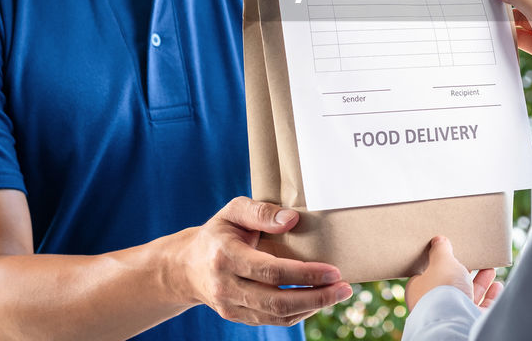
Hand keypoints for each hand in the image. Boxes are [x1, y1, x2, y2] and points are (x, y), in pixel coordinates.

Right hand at [177, 197, 352, 326]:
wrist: (187, 266)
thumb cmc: (219, 232)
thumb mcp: (234, 211)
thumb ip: (261, 211)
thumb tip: (292, 219)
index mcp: (225, 256)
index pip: (271, 271)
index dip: (305, 274)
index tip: (334, 271)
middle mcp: (226, 286)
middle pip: (276, 300)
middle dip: (316, 297)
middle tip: (345, 288)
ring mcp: (230, 306)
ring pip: (277, 316)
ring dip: (312, 307)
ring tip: (337, 294)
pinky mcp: (236, 317)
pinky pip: (272, 320)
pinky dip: (298, 313)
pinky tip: (316, 300)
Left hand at [405, 237, 502, 312]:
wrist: (456, 319)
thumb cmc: (443, 288)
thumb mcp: (441, 261)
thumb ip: (441, 250)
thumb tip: (438, 240)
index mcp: (420, 290)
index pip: (428, 275)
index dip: (438, 263)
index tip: (450, 253)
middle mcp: (435, 304)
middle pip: (451, 284)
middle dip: (465, 271)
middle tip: (474, 259)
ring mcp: (452, 314)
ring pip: (468, 295)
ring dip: (481, 281)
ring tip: (490, 268)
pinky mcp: (469, 321)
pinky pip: (481, 307)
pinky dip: (490, 296)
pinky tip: (498, 286)